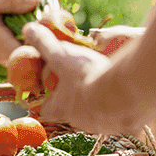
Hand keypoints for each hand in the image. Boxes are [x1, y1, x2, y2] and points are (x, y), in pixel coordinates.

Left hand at [22, 21, 141, 134]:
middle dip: (74, 95)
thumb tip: (28, 30)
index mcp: (60, 108)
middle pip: (71, 111)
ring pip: (95, 113)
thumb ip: (45, 44)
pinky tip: (123, 88)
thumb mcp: (62, 56)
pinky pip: (117, 114)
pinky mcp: (121, 124)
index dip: (45, 98)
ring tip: (103, 79)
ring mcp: (100, 124)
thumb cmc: (88, 76)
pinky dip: (117, 103)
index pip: (45, 110)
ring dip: (97, 98)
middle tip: (80, 77)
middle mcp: (79, 121)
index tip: (50, 85)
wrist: (126, 93)